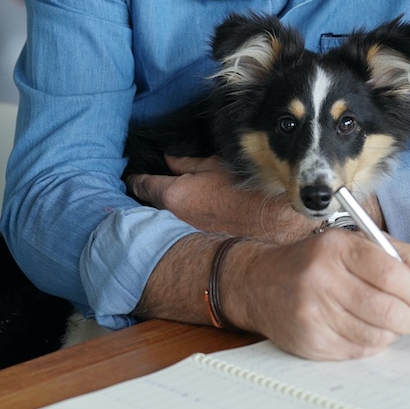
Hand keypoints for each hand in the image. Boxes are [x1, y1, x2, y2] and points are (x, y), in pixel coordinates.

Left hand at [127, 155, 314, 242]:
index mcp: (174, 195)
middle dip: (151, 198)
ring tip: (179, 204)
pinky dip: (182, 227)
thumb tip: (170, 160)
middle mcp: (173, 220)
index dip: (137, 178)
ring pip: (166, 222)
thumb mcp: (216, 166)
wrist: (276, 226)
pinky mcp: (197, 249)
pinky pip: (181, 234)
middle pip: (151, 206)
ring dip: (167, 214)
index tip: (134, 176)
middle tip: (155, 187)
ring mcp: (184, 238)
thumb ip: (187, 163)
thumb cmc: (248, 191)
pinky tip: (195, 220)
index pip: (143, 185)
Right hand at [223, 231, 409, 359]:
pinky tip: (363, 329)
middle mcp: (321, 278)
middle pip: (386, 310)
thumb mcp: (355, 243)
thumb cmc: (318, 262)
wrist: (259, 282)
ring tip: (388, 321)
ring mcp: (312, 312)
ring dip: (393, 333)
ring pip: (375, 336)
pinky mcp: (309, 341)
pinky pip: (358, 351)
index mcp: (337, 247)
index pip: (390, 272)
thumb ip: (401, 257)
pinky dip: (371, 344)